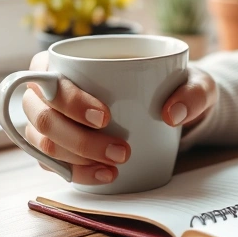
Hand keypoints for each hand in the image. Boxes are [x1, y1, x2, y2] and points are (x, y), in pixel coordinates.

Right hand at [22, 51, 217, 184]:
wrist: (173, 109)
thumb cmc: (173, 85)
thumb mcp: (194, 82)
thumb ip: (193, 92)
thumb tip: (171, 114)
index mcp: (66, 61)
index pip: (49, 77)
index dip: (69, 100)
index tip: (106, 117)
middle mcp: (47, 91)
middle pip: (43, 117)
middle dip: (79, 140)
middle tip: (122, 151)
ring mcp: (49, 121)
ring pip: (44, 144)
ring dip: (77, 160)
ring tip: (116, 167)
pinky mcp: (57, 147)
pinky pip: (51, 165)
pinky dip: (75, 174)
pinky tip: (104, 175)